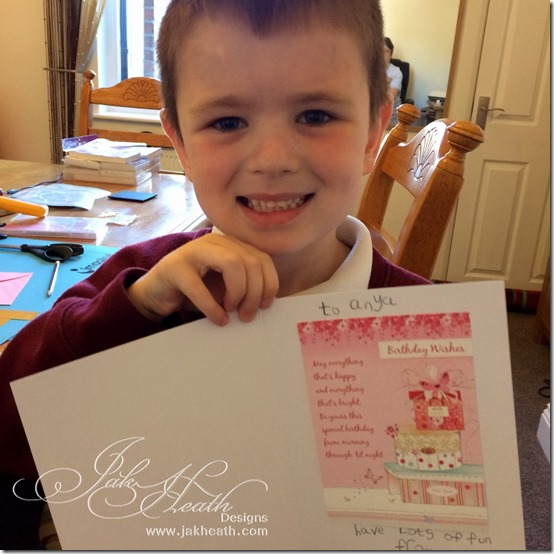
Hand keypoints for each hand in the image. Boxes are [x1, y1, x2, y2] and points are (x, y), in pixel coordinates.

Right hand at [127, 233, 278, 325]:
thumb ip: (245, 288)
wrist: (156, 292)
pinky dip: (212, 307)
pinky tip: (218, 319)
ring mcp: (194, 251)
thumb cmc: (195, 291)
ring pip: (232, 264)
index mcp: (230, 245)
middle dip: (254, 292)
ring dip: (238, 293)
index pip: (261, 258)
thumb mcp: (225, 288)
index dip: (269, 282)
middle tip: (247, 314)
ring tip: (232, 311)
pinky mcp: (175, 267)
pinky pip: (200, 287)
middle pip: (249, 261)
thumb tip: (266, 304)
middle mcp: (215, 242)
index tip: (266, 305)